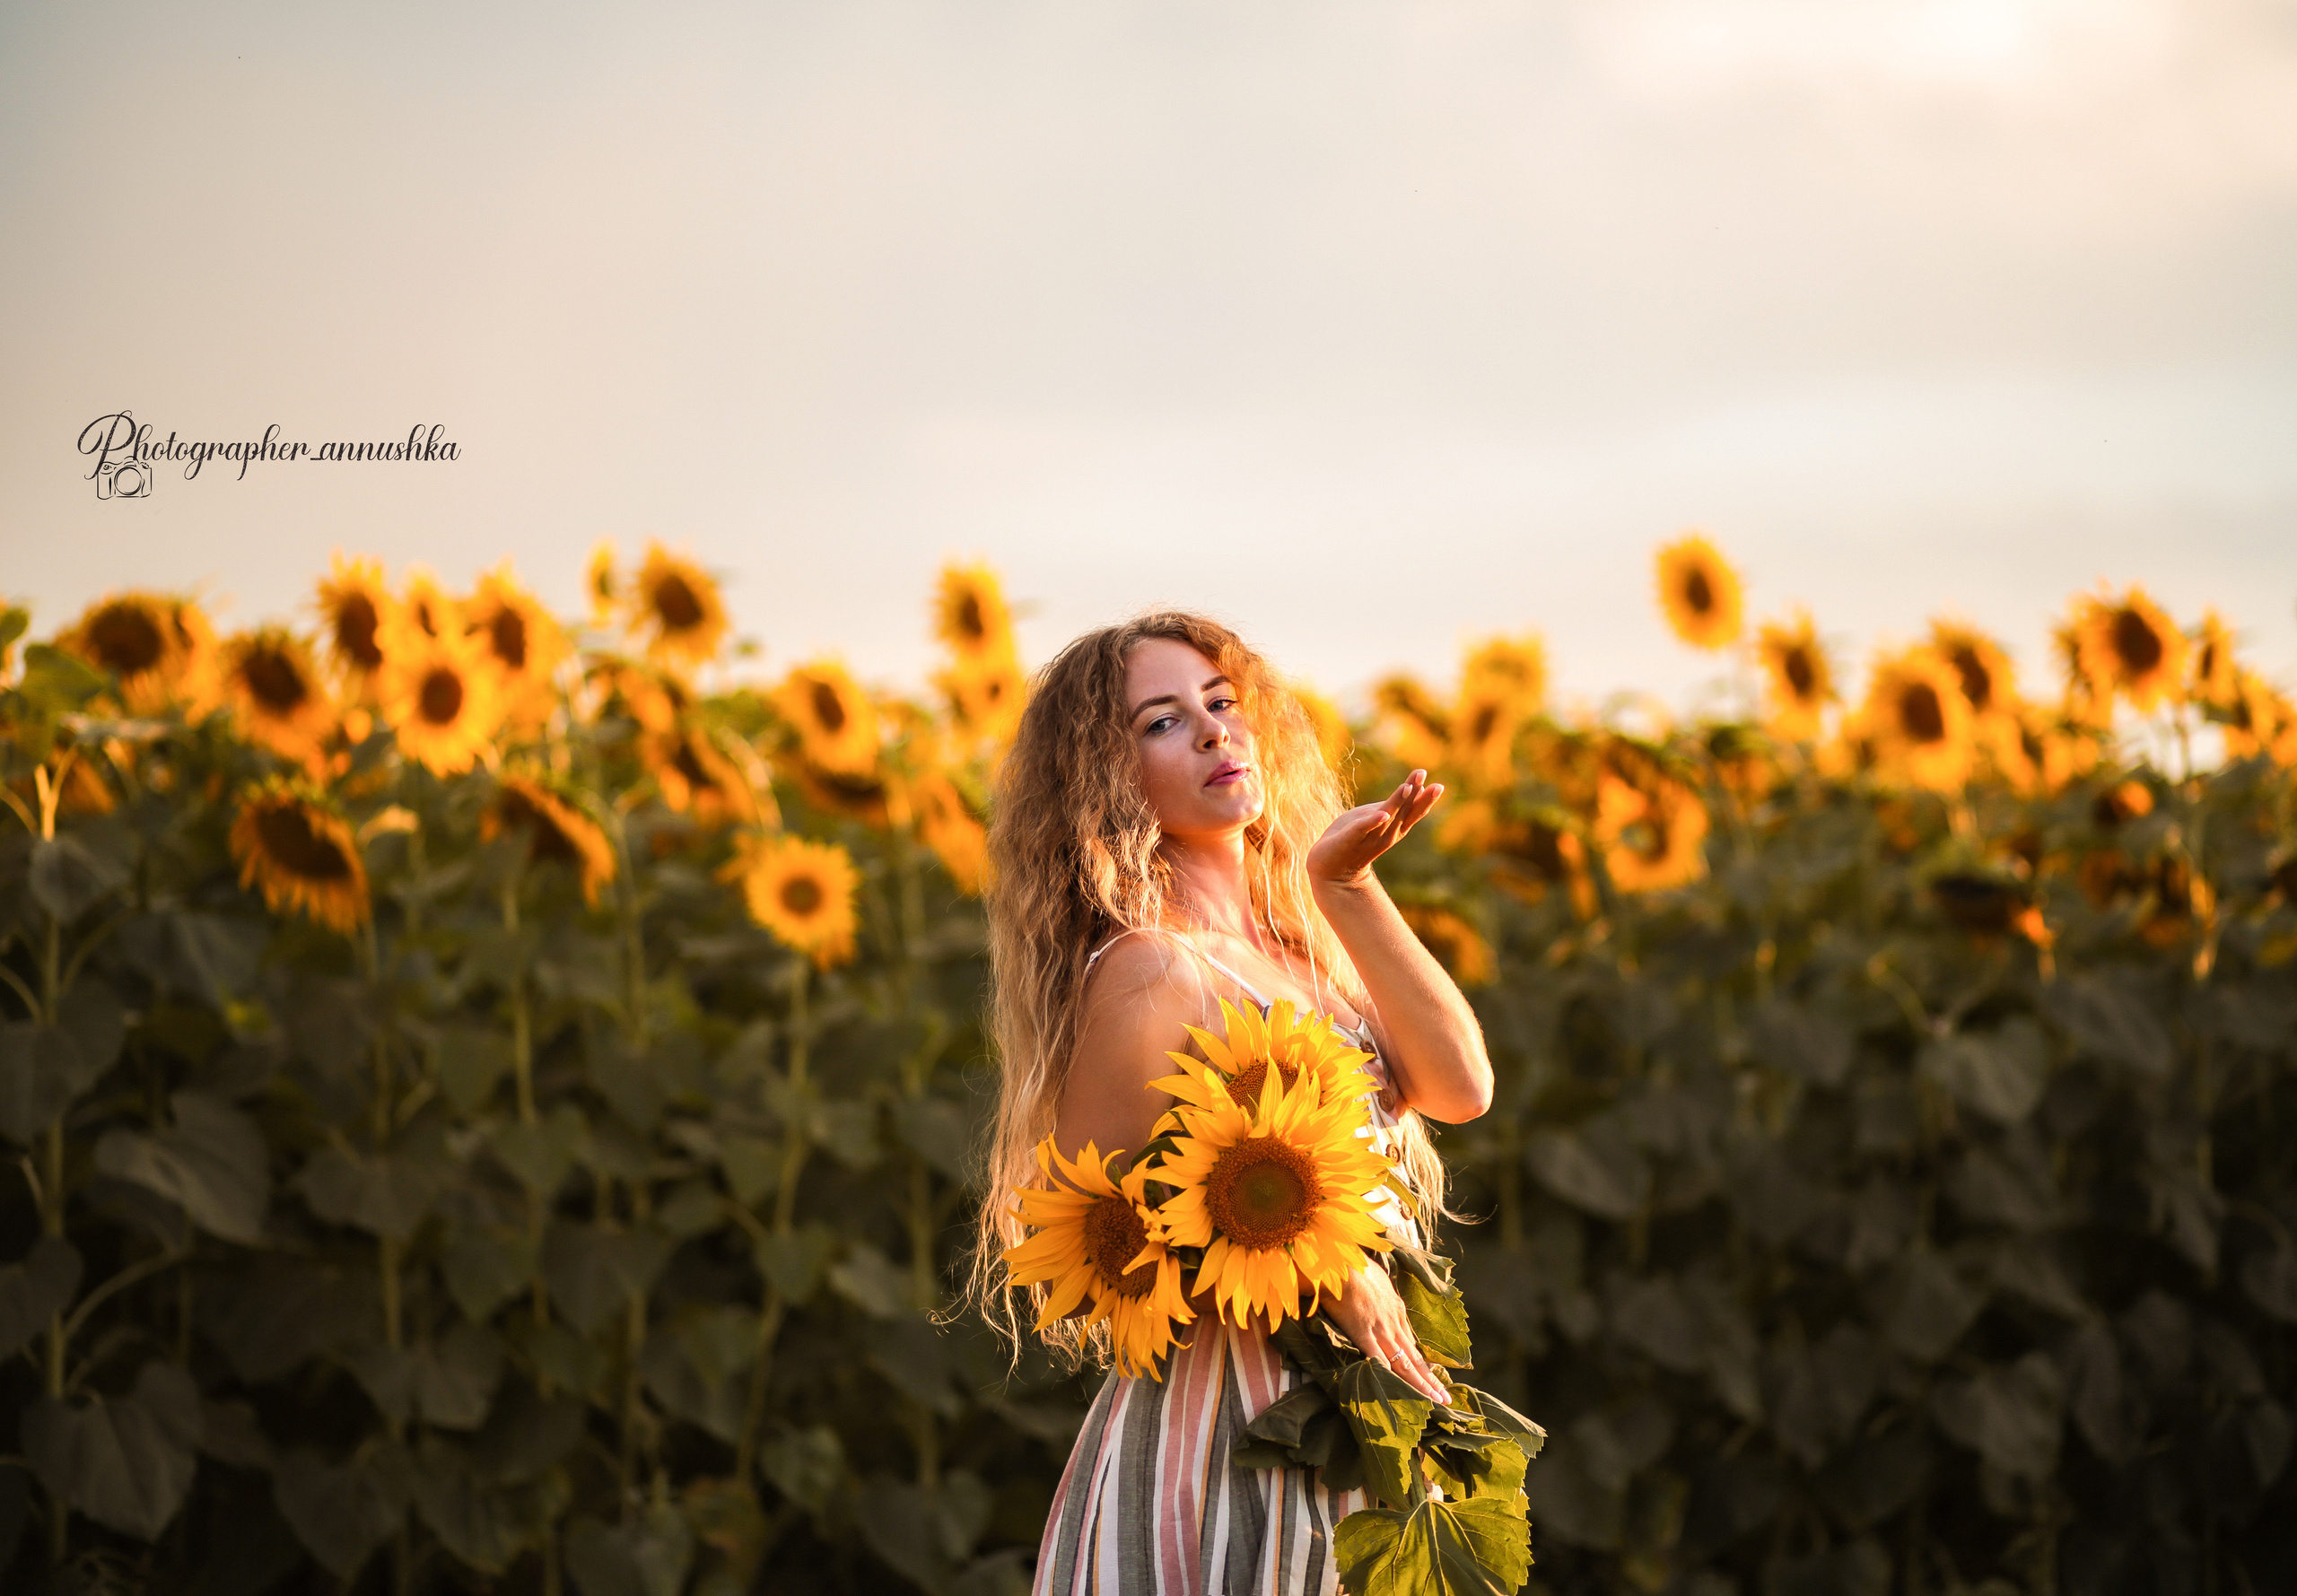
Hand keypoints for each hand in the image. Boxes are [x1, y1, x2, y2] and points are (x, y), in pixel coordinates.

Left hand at [1306, 771, 1443, 887]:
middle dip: (1417, 798)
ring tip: (1406, 787)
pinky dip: (1372, 822)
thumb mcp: (1376, 819)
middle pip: (1404, 813)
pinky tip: (1382, 814)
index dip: (1425, 799)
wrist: (1332, 872)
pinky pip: (1362, 829)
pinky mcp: (1348, 840)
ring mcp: (1368, 838)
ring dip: (1397, 802)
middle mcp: (1385, 834)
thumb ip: (1392, 806)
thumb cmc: (1354, 841)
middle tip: (1433, 782)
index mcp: (1393, 829)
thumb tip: (1413, 787)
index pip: (1412, 812)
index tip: (1438, 786)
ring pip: (1386, 817)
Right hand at [1323, 1261, 1448, 1402]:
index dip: (1424, 1363)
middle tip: (1445, 1399)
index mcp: (1397, 1308)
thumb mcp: (1377, 1278)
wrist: (1341, 1261)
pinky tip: (1397, 1393)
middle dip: (1431, 1380)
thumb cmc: (1355, 1265)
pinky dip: (1388, 1377)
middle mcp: (1395, 1322)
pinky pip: (1378, 1360)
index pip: (1413, 1343)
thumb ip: (1380, 1291)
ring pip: (1405, 1363)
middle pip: (1416, 1357)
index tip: (1434, 1378)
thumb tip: (1378, 1293)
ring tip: (1434, 1401)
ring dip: (1420, 1385)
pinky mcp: (1364, 1333)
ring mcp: (1381, 1329)